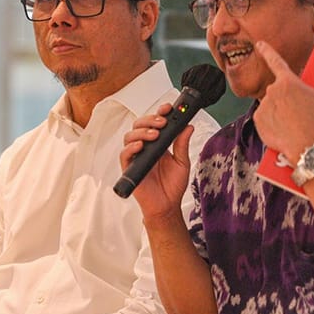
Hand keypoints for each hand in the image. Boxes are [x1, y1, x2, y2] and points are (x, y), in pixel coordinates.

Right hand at [120, 104, 191, 219]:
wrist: (167, 206)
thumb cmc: (173, 185)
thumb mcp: (182, 162)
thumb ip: (182, 144)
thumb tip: (188, 126)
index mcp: (158, 143)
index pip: (155, 123)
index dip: (160, 113)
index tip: (168, 108)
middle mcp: (145, 147)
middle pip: (140, 125)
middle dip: (150, 120)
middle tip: (162, 122)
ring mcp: (136, 157)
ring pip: (130, 136)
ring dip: (142, 132)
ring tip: (155, 135)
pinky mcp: (129, 168)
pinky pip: (125, 154)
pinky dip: (131, 148)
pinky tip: (141, 146)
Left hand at [253, 40, 313, 162]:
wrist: (303, 145)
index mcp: (288, 81)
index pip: (275, 61)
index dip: (267, 50)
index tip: (259, 44)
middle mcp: (273, 90)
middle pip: (277, 90)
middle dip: (285, 99)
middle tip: (297, 112)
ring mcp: (263, 105)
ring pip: (270, 105)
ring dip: (278, 111)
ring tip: (291, 123)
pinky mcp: (258, 119)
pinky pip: (263, 118)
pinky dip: (270, 122)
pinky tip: (281, 129)